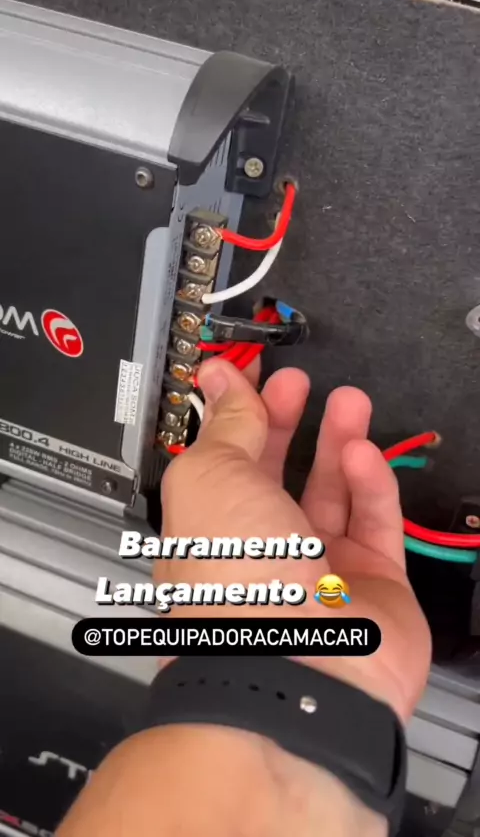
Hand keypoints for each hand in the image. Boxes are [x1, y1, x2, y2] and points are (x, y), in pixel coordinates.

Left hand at [157, 358, 430, 722]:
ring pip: (331, 493)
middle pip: (275, 474)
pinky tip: (362, 452)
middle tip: (297, 384)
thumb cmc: (234, 587)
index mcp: (208, 531)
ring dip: (337, 442)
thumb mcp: (213, 477)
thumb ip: (228, 426)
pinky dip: (371, 483)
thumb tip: (224, 384)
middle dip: (285, 423)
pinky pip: (374, 521)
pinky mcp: (372, 583)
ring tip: (347, 402)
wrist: (296, 669)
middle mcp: (260, 553)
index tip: (248, 374)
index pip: (222, 461)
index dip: (236, 414)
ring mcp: (317, 569)